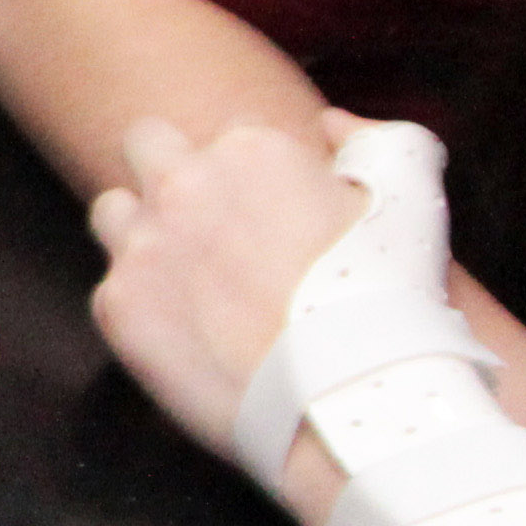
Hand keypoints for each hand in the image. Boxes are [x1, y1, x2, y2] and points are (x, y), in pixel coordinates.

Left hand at [85, 112, 525, 491]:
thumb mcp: (413, 202)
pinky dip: (143, 310)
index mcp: (251, 147)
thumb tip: (332, 123)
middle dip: (171, 173)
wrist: (350, 402)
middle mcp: (184, 183)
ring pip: (113, 210)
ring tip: (190, 281)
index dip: (250, 177)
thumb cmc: (390, 302)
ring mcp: (143, 243)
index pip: (229, 136)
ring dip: (141, 233)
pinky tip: (190, 338)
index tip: (270, 216)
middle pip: (147, 145)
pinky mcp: (116, 305)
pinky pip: (113, 290)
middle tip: (208, 227)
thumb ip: (380, 143)